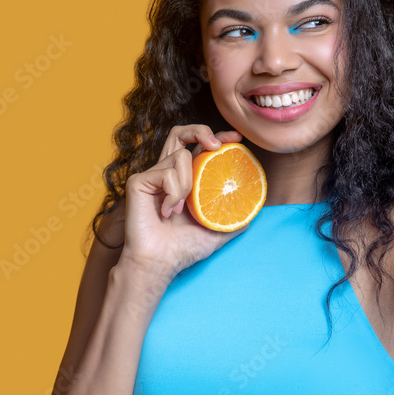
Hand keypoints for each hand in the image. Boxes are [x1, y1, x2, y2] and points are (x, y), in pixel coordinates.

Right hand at [118, 124, 249, 277]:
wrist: (160, 263)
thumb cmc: (183, 249)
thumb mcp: (217, 231)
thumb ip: (233, 218)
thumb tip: (255, 210)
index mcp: (182, 181)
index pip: (197, 148)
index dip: (215, 136)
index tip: (236, 138)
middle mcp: (166, 173)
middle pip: (180, 134)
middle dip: (200, 130)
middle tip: (217, 145)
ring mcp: (151, 176)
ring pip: (180, 157)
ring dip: (189, 184)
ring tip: (182, 210)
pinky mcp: (138, 181)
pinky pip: (167, 174)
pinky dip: (174, 194)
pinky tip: (168, 213)